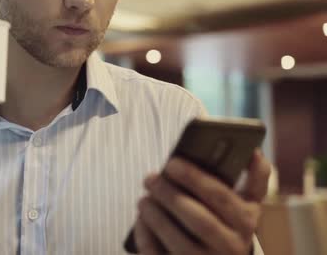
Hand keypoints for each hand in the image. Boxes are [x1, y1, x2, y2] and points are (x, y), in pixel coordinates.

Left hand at [135, 150, 270, 254]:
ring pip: (178, 240)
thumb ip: (254, 179)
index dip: (195, 178)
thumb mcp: (246, 205)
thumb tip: (254, 152)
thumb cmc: (228, 225)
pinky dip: (147, 237)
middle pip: (199, 219)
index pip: (221, 197)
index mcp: (246, 223)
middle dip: (170, 195)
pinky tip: (141, 221)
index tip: (172, 163)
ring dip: (156, 216)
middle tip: (150, 178)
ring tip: (144, 200)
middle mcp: (231, 247)